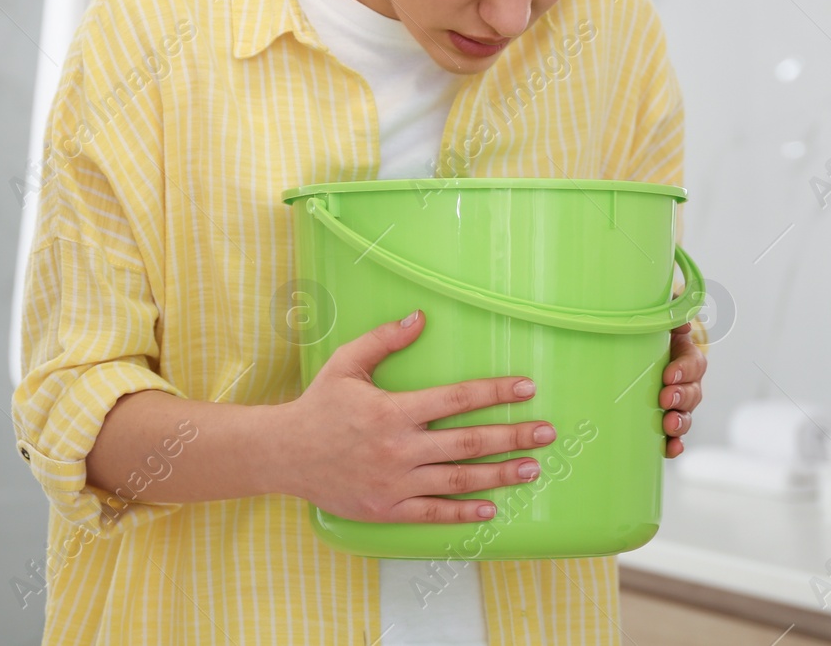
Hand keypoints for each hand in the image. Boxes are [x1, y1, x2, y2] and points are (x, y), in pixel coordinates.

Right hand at [276, 309, 556, 523]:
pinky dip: (463, 513)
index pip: (456, 399)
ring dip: (499, 475)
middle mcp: (399, 448)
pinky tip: (490, 508)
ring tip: (531, 469)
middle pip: (467, 442)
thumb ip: (384, 340)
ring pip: (458, 480)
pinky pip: (432, 513)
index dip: (495, 392)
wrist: (283, 455)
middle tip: (547, 433)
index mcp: (393, 411)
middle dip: (512, 436)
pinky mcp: (387, 508)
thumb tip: (420, 318)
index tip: (527, 388)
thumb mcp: (346, 364)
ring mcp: (394, 482)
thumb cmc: (318, 405)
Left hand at [660, 320, 705, 457]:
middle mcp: (687, 382)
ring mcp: (679, 403)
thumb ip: (669, 316)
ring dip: (680, 422)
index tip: (669, 374)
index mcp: (686, 357)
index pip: (693, 363)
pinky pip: (676, 435)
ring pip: (687, 414)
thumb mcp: (661, 322)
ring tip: (669, 425)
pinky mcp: (667, 419)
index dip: (684, 370)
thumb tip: (679, 321)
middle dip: (681, 397)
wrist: (643, 353)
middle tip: (665, 399)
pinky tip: (670, 448)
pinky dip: (675, 443)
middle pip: (693, 392)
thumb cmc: (653, 337)